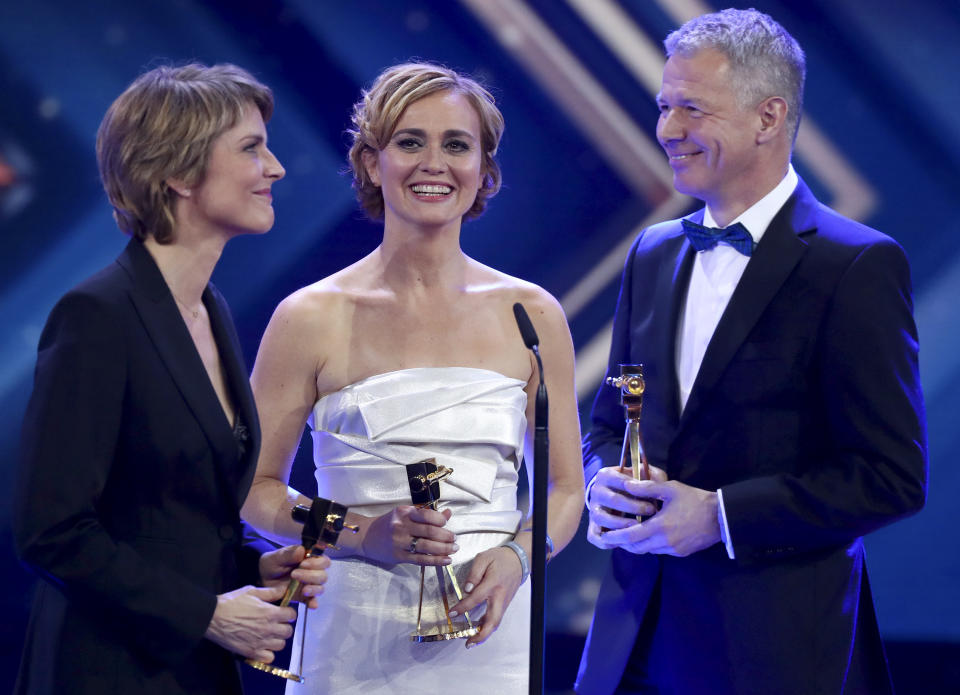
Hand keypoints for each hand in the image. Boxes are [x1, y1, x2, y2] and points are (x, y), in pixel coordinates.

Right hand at [204, 584, 296, 661]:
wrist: (213, 617)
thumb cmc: (232, 602)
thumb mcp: (251, 591)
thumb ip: (270, 592)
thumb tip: (284, 590)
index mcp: (270, 613)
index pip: (292, 615)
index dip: (288, 613)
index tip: (283, 612)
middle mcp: (268, 628)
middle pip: (288, 632)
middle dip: (284, 626)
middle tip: (276, 623)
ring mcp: (260, 642)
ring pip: (281, 645)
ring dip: (277, 639)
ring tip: (268, 634)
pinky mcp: (251, 652)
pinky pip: (269, 658)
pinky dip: (267, 653)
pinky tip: (261, 645)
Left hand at [259, 544, 330, 608]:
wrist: (262, 578)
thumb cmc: (273, 564)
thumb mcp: (277, 557)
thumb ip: (289, 553)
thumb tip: (301, 550)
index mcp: (310, 560)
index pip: (323, 561)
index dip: (316, 563)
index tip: (303, 564)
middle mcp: (313, 572)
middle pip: (322, 575)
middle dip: (311, 576)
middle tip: (294, 574)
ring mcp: (309, 585)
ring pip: (320, 587)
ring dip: (313, 589)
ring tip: (303, 590)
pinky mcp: (304, 597)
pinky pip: (312, 601)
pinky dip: (313, 603)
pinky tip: (311, 605)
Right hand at [360, 505, 456, 565]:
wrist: (366, 536)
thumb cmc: (389, 523)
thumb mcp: (406, 514)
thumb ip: (427, 515)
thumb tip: (448, 513)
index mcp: (404, 513)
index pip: (427, 515)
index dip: (440, 520)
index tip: (446, 524)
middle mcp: (401, 526)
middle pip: (429, 532)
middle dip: (446, 536)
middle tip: (455, 539)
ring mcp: (399, 542)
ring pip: (426, 547)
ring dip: (444, 549)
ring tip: (454, 549)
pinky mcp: (398, 556)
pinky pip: (420, 559)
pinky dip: (436, 560)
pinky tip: (446, 560)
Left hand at [447, 546, 522, 648]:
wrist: (519, 560)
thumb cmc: (500, 559)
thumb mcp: (484, 558)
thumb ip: (474, 574)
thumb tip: (467, 590)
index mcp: (493, 584)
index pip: (476, 599)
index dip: (462, 608)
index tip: (451, 613)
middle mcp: (500, 597)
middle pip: (492, 621)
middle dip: (481, 635)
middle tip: (468, 642)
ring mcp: (504, 602)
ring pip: (495, 623)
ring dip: (484, 634)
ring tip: (471, 641)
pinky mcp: (505, 604)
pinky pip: (496, 618)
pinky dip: (487, 626)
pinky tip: (478, 629)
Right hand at [586, 465, 666, 545]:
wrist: (619, 495)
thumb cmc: (635, 485)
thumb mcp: (645, 475)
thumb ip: (652, 476)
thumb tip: (654, 483)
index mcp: (605, 475)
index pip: (620, 481)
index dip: (637, 490)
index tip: (652, 497)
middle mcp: (596, 491)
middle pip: (612, 500)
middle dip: (634, 507)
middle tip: (651, 510)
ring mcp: (593, 509)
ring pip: (602, 518)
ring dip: (621, 524)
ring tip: (638, 526)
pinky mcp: (593, 526)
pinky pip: (594, 537)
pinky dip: (607, 541)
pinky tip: (624, 541)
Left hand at [590, 479, 720, 556]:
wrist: (721, 517)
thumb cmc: (695, 500)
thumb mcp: (670, 489)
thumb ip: (647, 488)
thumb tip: (626, 485)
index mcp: (660, 527)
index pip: (631, 536)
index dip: (616, 537)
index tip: (604, 535)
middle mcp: (664, 542)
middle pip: (637, 547)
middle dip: (623, 542)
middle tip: (612, 536)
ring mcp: (673, 550)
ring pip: (647, 550)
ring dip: (636, 544)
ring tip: (627, 534)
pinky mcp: (681, 552)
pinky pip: (659, 551)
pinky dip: (649, 545)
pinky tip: (647, 535)